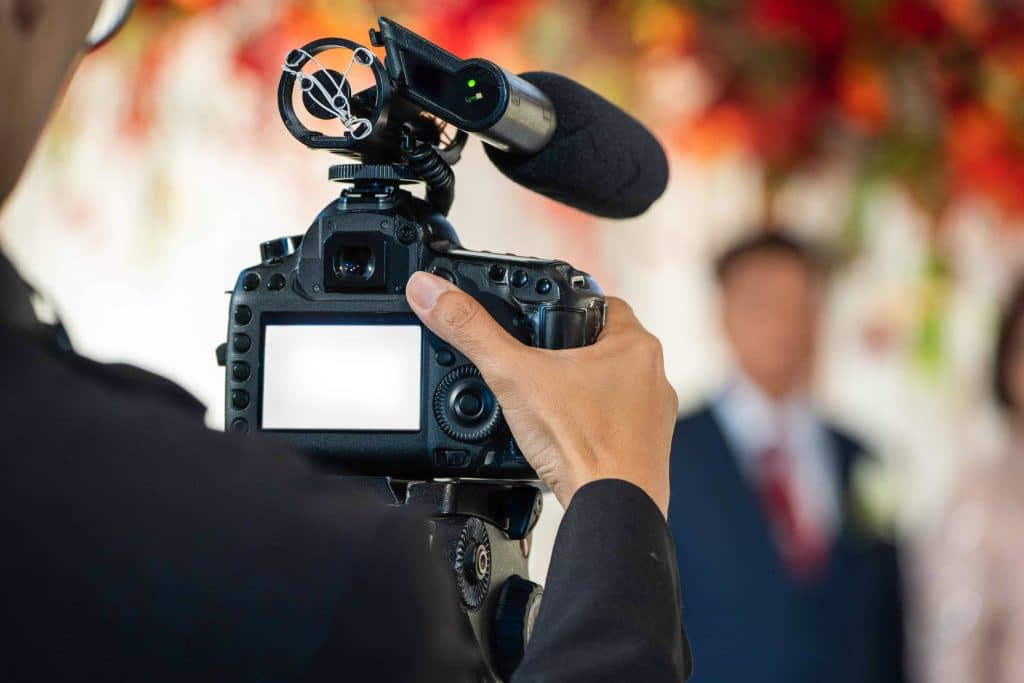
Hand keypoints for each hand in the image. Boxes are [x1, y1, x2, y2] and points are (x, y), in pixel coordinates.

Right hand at [406, 271, 676, 516]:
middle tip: (535, 355)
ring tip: (544, 395)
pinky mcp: (645, 449)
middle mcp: (653, 377)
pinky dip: (589, 423)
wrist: (611, 510)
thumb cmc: (583, 446)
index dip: (568, 302)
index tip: (542, 310)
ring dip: (581, 387)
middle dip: (569, 348)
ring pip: (612, 385)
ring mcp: (653, 416)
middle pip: (605, 344)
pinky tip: (562, 433)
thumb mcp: (513, 376)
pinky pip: (614, 422)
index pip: (601, 302)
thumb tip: (433, 291)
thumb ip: (471, 330)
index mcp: (635, 345)